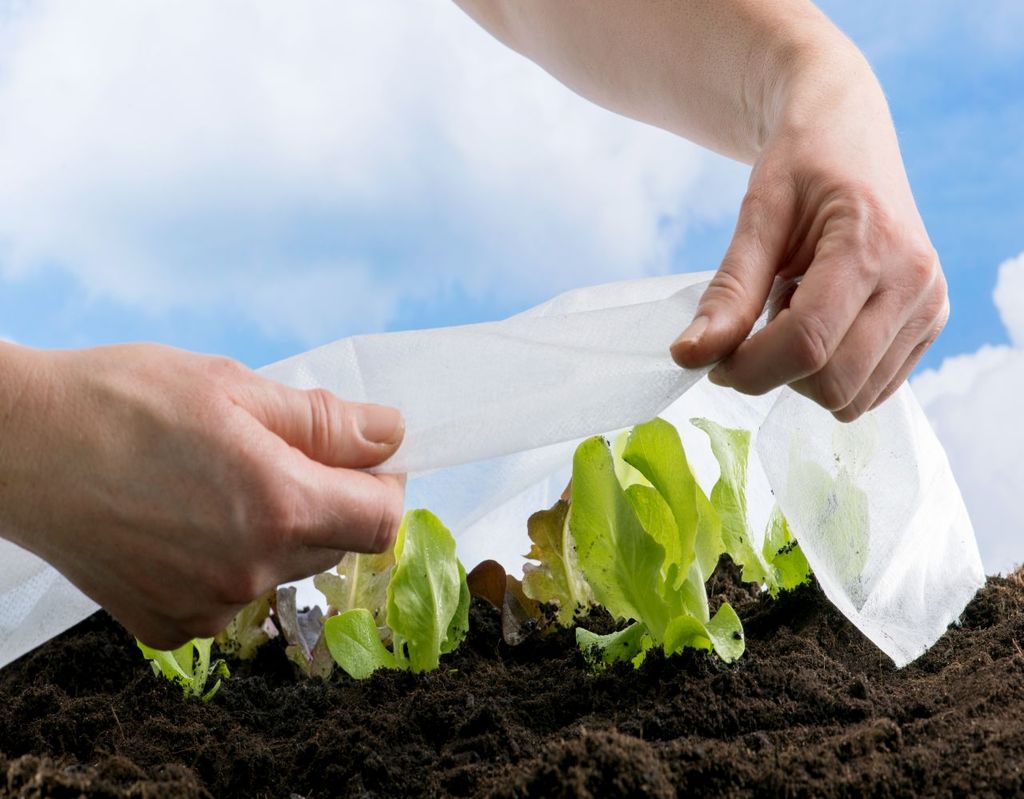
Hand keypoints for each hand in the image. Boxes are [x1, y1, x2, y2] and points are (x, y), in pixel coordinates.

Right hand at [0, 343, 405, 648]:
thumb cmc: (123, 401)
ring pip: (285, 569)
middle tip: (284, 452)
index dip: (385, 484)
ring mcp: (207, 607)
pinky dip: (229, 560)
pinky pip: (231, 596)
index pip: (382, 520)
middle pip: (337, 544)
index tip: (365, 458)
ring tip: (223, 481)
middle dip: (331, 500)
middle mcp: (251, 571)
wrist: (17, 445)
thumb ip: (326, 421)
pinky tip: (188, 520)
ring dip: (279, 529)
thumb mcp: (236, 388)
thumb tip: (392, 434)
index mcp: (280, 507)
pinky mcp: (167, 625)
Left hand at [671, 53, 947, 420]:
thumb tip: (689, 357)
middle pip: (832, 382)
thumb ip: (729, 291)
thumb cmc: (800, 164)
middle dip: (774, 373)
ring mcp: (929, 307)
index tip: (710, 358)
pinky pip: (870, 390)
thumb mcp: (757, 215)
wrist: (849, 132)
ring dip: (803, 374)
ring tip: (795, 310)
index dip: (747, 367)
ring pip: (852, 398)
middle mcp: (915, 283)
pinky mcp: (929, 324)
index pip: (807, 344)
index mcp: (873, 246)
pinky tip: (821, 321)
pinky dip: (830, 372)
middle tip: (751, 326)